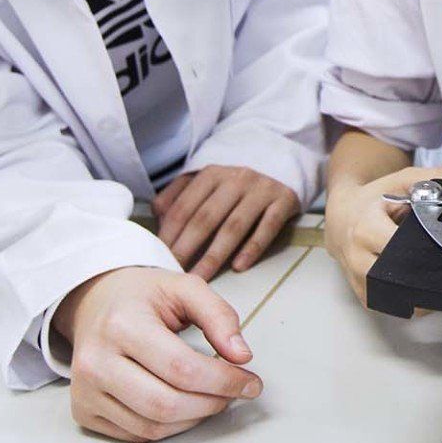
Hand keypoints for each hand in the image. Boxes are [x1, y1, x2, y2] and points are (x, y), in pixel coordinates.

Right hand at [51, 267, 259, 442]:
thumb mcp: (184, 287)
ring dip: (194, 419)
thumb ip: (219, 316)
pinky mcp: (83, 412)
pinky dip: (171, 427)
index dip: (223, 381)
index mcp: (121, 324)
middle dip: (211, 404)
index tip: (251, 382)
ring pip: (152, 427)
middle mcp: (95, 361)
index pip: (181, 368)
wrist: (94, 303)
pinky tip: (186, 406)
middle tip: (234, 393)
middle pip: (165, 404)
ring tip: (213, 398)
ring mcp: (84, 391)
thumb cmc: (143, 297)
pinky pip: (136, 435)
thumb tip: (242, 357)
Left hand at [153, 165, 299, 279]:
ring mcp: (261, 189)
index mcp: (212, 174)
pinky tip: (239, 266)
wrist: (281, 165)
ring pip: (234, 226)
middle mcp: (236, 178)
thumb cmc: (235, 184)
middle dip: (188, 247)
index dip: (171, 233)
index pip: (185, 206)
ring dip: (216, 255)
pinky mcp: (284, 200)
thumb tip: (157, 217)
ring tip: (202, 277)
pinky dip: (252, 248)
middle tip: (176, 271)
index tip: (160, 257)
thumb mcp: (206, 182)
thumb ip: (178, 195)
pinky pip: (267, 227)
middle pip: (206, 217)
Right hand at [323, 163, 441, 304]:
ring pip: (397, 298)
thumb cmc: (371, 201)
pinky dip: (410, 299)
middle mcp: (359, 258)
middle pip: (399, 279)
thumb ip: (435, 179)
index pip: (398, 247)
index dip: (426, 249)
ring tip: (435, 276)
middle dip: (428, 275)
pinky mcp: (364, 294)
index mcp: (366, 228)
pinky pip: (392, 305)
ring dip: (421, 291)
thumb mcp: (400, 182)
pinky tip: (420, 285)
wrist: (341, 217)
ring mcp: (359, 280)